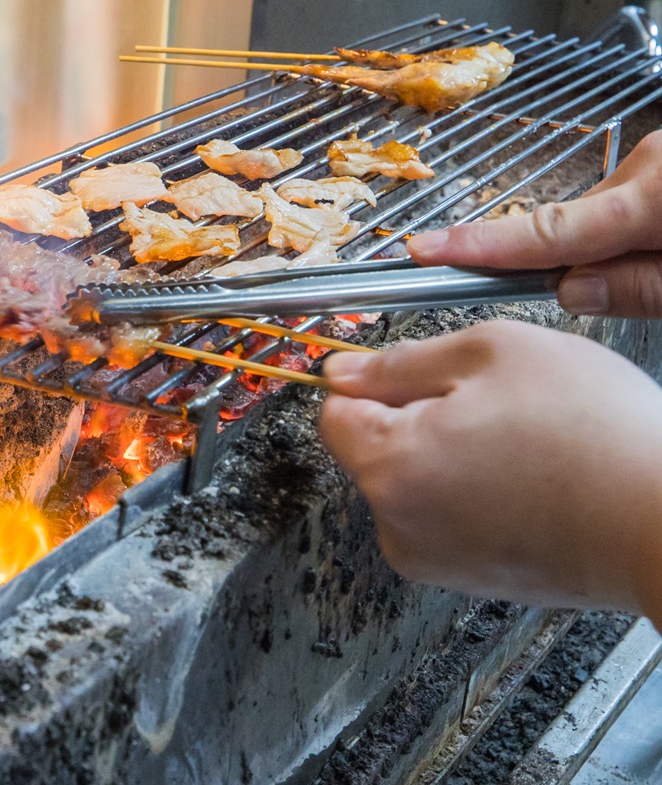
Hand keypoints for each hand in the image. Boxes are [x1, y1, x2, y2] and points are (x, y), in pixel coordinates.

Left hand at [319, 321, 661, 619]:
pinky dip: (477, 494)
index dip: (368, 380)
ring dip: (452, 456)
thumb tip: (345, 370)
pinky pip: (450, 517)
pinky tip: (529, 480)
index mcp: (390, 465)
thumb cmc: (598, 440)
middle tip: (491, 402)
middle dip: (419, 417)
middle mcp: (398, 524)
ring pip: (415, 483)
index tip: (405, 370)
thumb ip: (404, 360)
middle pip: (375, 449)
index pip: (333, 412)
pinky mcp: (472, 577)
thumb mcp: (495, 353)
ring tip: (521, 445)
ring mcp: (434, 559)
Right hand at [407, 130, 661, 317]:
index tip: (424, 250)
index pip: (547, 233)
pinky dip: (639, 229)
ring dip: (619, 248)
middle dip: (584, 265)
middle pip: (575, 227)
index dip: (479, 245)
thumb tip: (574, 292)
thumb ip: (640, 289)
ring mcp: (659, 155)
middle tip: (628, 298)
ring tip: (660, 271)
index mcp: (655, 197)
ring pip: (604, 217)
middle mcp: (649, 165)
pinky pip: (631, 201)